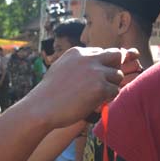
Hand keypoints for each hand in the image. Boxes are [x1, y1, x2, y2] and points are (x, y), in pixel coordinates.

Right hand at [22, 47, 137, 128]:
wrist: (41, 108)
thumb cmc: (49, 94)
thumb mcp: (61, 69)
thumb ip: (77, 65)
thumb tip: (94, 68)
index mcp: (77, 52)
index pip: (101, 52)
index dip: (102, 65)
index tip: (95, 78)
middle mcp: (88, 58)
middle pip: (117, 55)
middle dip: (114, 68)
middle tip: (106, 83)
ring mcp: (95, 72)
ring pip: (118, 75)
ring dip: (111, 86)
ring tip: (98, 96)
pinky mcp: (100, 87)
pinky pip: (115, 90)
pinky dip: (108, 98)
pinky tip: (96, 103)